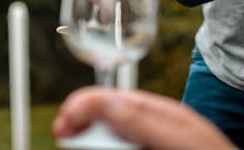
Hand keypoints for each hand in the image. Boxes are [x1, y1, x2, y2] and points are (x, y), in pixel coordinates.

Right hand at [53, 87, 237, 149]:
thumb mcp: (182, 140)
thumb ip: (147, 122)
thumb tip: (108, 102)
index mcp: (163, 115)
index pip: (117, 99)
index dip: (87, 104)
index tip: (66, 120)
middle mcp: (153, 130)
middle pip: (107, 118)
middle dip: (81, 120)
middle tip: (61, 132)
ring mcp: (150, 145)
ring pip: (110, 136)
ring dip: (89, 136)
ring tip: (72, 138)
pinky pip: (121, 145)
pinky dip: (103, 144)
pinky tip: (92, 145)